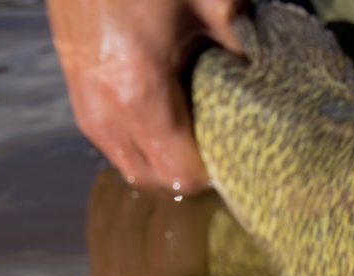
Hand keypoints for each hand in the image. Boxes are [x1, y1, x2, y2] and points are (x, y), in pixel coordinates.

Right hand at [47, 0, 245, 192]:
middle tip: (229, 145)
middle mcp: (105, 111)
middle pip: (155, 180)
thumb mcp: (213, 1)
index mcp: (139, 95)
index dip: (219, 172)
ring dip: (168, 157)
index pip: (183, 176)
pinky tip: (176, 109)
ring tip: (204, 128)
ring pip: (130, 163)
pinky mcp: (77, 87)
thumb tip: (276, 82)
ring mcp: (84, 102)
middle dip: (194, 171)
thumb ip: (246, 49)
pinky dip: (146, 138)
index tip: (246, 152)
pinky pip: (115, 138)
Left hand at [79, 169, 254, 275]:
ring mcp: (101, 273)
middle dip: (167, 177)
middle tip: (192, 158)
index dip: (195, 194)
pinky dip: (115, 186)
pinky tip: (135, 171)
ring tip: (167, 159)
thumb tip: (310, 266)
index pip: (176, 227)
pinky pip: (97, 210)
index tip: (216, 176)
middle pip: (142, 208)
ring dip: (141, 178)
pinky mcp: (88, 260)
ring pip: (117, 206)